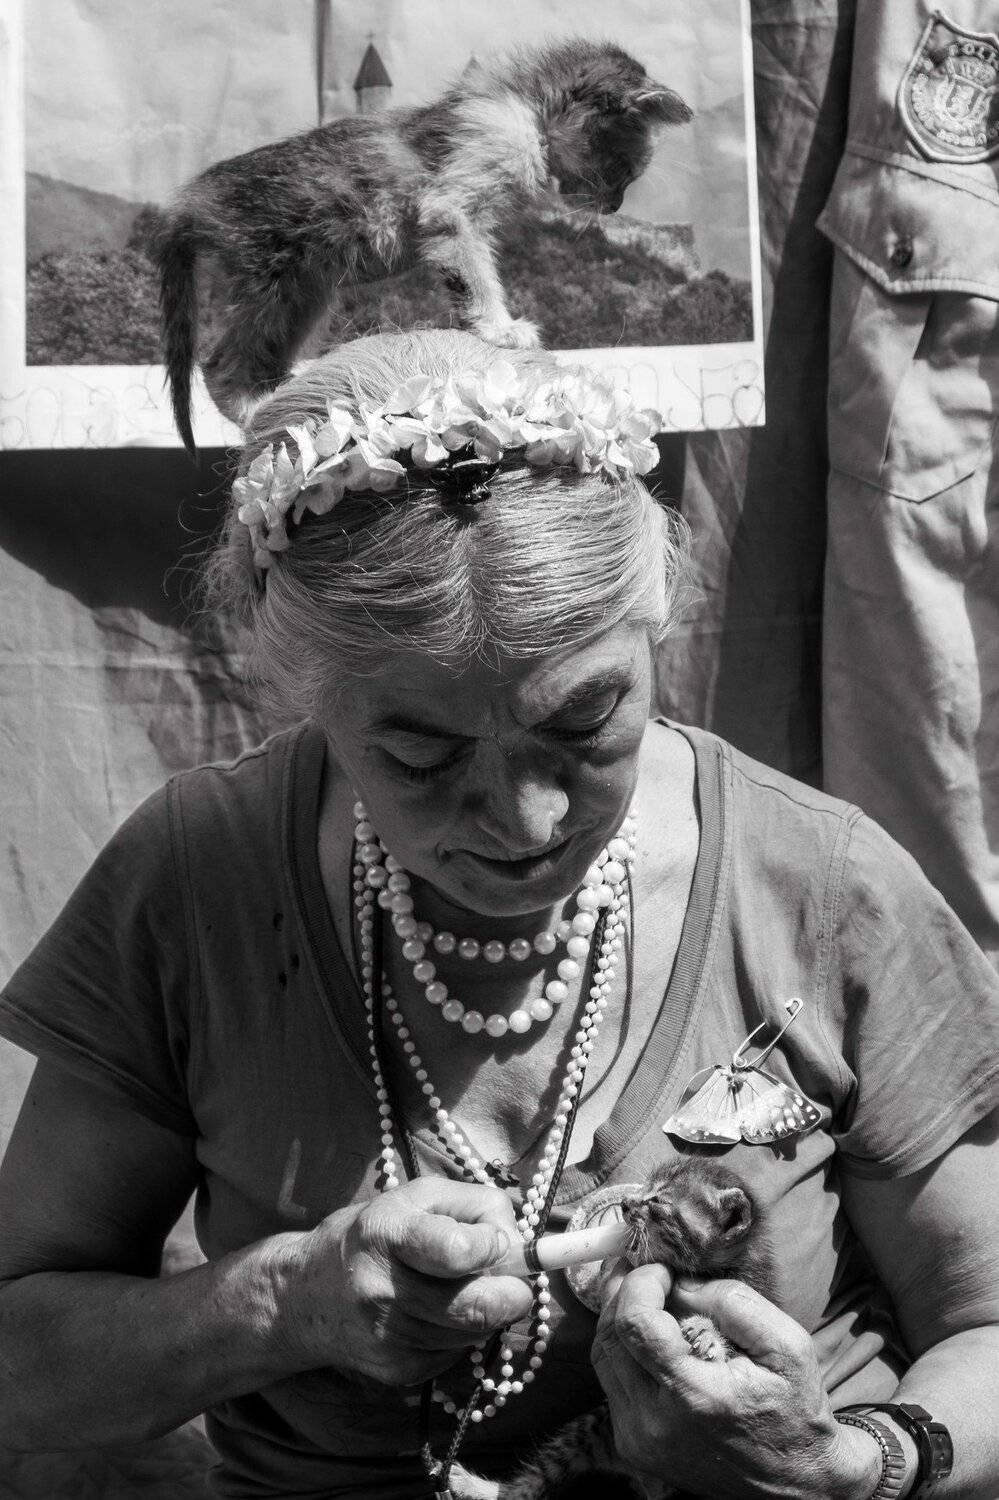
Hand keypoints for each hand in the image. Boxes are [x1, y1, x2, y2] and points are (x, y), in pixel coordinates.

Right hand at [273, 1177, 533, 1386]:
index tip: (494, 1240)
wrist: (305, 1296)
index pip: (457, 1250)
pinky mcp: (399, 1371)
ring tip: (463, 1288)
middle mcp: (383, 1290)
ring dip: (487, 1312)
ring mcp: (390, 1338)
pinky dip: (464, 1332)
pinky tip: (439, 1313)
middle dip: (514, 1293)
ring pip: (476, 1332)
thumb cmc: (373, 1234)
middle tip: (514, 1278)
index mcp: (387, 1234)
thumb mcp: (418, 1197)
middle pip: (479, 1307)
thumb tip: (520, 1244)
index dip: (493, 1245)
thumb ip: (477, 1205)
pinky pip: (458, 1352)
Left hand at [591, 1267, 881, 1498]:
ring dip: (619, 1319)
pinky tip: (654, 1339)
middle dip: (623, 1292)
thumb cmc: (794, 1409)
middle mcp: (655, 1422)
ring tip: (649, 1297)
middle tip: (646, 1269)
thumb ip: (731, 1302)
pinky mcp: (634, 1447)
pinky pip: (612, 1382)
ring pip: (603, 1358)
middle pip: (608, 1336)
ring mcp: (639, 1439)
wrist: (793, 1480)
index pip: (634, 1324)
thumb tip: (680, 1282)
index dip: (640, 1283)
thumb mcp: (785, 1344)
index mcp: (693, 1396)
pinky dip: (625, 1351)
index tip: (663, 1268)